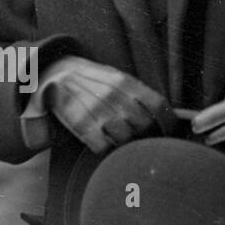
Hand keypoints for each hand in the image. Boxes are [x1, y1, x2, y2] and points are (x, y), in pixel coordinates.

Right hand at [42, 56, 172, 154]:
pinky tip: (105, 144)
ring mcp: (97, 111)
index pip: (158, 105)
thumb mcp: (116, 77)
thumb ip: (137, 93)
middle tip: (142, 137)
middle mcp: (114, 96)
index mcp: (125, 82)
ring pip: (126, 139)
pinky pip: (104, 147)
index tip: (168, 131)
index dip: (167, 122)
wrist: (56, 75)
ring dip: (126, 144)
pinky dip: (107, 150)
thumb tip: (163, 115)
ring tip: (122, 141)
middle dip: (146, 134)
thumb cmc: (92, 80)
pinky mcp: (82, 125)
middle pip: (144, 125)